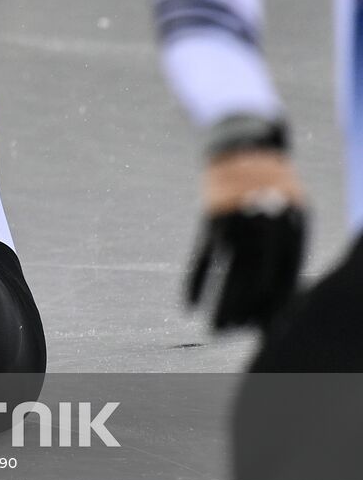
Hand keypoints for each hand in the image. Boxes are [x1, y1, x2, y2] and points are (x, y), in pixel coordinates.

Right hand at [187, 149, 306, 329]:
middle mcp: (265, 228)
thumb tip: (282, 293)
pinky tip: (187, 305)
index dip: (274, 308)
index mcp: (292, 228)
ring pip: (227, 274)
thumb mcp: (292, 208)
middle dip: (245, 313)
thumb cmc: (271, 183)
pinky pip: (200, 259)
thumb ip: (289, 246)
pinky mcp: (211, 217)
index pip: (286, 280)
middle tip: (234, 337)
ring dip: (219, 306)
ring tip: (214, 330)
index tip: (263, 330)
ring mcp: (236, 222)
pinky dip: (193, 283)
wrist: (243, 143)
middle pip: (256, 282)